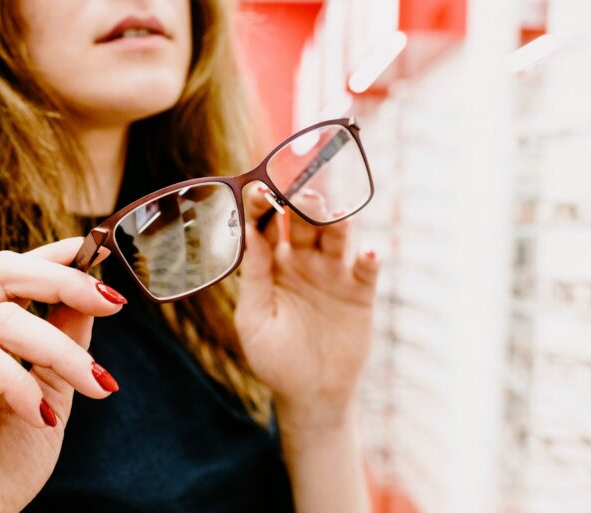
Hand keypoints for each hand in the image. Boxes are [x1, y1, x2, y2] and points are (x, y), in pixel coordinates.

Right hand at [0, 238, 124, 512]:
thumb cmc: (0, 467)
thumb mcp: (49, 392)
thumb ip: (63, 340)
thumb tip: (90, 292)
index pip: (7, 271)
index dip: (54, 255)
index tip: (99, 250)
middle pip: (0, 271)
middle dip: (65, 280)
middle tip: (115, 303)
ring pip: (0, 318)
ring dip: (62, 352)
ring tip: (98, 386)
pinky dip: (21, 384)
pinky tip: (40, 417)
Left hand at [235, 184, 380, 430]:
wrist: (311, 395)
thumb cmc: (274, 359)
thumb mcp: (254, 320)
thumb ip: (254, 278)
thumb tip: (249, 235)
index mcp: (272, 265)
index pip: (265, 226)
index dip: (263, 207)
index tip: (260, 190)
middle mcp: (303, 261)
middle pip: (302, 224)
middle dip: (301, 205)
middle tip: (300, 192)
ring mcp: (333, 273)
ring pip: (336, 237)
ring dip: (336, 222)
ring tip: (334, 213)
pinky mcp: (360, 292)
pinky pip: (366, 270)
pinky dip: (369, 259)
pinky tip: (368, 253)